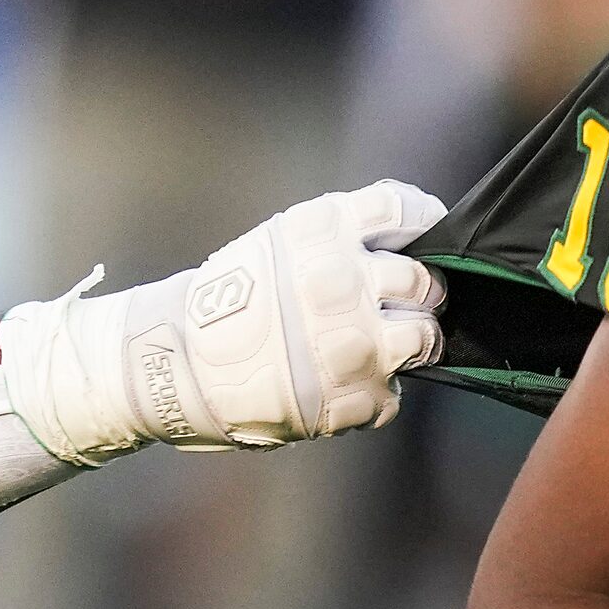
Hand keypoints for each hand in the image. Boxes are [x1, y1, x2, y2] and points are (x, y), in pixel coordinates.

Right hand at [1, 181, 447, 460]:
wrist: (177, 365)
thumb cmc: (228, 301)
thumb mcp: (282, 242)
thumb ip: (341, 238)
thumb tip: (401, 243)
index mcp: (324, 233)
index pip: (404, 212)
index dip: (425, 223)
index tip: (431, 236)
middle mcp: (345, 283)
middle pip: (423, 280)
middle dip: (421, 292)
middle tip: (405, 303)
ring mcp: (354, 343)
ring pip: (423, 338)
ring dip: (412, 342)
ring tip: (386, 347)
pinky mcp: (353, 396)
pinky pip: (392, 392)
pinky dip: (376, 391)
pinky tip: (346, 383)